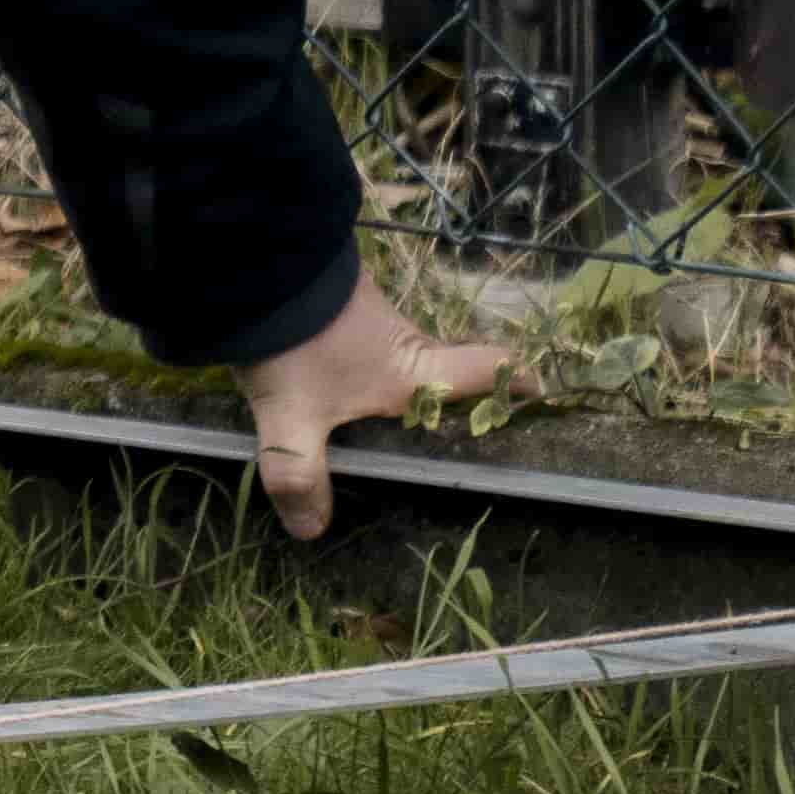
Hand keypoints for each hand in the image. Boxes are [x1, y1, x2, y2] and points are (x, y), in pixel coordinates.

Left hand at [237, 265, 521, 536]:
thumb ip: (299, 474)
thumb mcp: (293, 418)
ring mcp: (368, 308)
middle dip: (447, 385)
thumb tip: (312, 531)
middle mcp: (402, 337)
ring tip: (374, 400)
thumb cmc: (296, 345)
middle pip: (441, 362)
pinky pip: (355, 329)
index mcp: (413, 369)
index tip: (538, 387)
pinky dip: (350, 348)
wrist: (256, 262)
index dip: (514, 379)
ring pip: (394, 345)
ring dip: (390, 366)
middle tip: (446, 414)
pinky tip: (324, 365)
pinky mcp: (335, 292)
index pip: (484, 370)